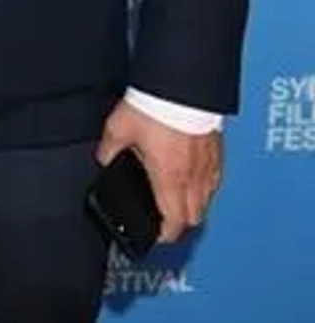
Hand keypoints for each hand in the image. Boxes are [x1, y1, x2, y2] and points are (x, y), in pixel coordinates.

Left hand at [95, 100, 221, 244]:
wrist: (181, 85)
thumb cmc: (154, 107)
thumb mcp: (119, 130)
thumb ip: (109, 151)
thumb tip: (105, 161)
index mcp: (169, 177)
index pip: (174, 221)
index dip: (165, 235)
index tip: (156, 237)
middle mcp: (193, 176)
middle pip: (195, 217)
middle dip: (180, 224)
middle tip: (164, 220)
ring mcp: (209, 164)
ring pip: (208, 200)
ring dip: (193, 206)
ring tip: (176, 201)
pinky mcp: (218, 151)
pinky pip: (215, 179)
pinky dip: (204, 186)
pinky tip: (191, 177)